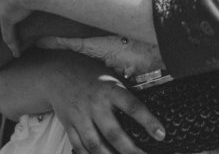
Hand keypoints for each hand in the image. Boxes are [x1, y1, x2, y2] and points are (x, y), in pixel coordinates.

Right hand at [0, 53, 165, 153]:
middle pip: (114, 133)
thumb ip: (124, 94)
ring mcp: (80, 117)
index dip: (148, 121)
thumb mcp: (111, 77)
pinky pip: (79, 146)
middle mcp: (95, 104)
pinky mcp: (69, 125)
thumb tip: (147, 110)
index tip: (161, 134)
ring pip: (95, 144)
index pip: (133, 107)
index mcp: (110, 89)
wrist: (57, 72)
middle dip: (130, 150)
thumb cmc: (90, 74)